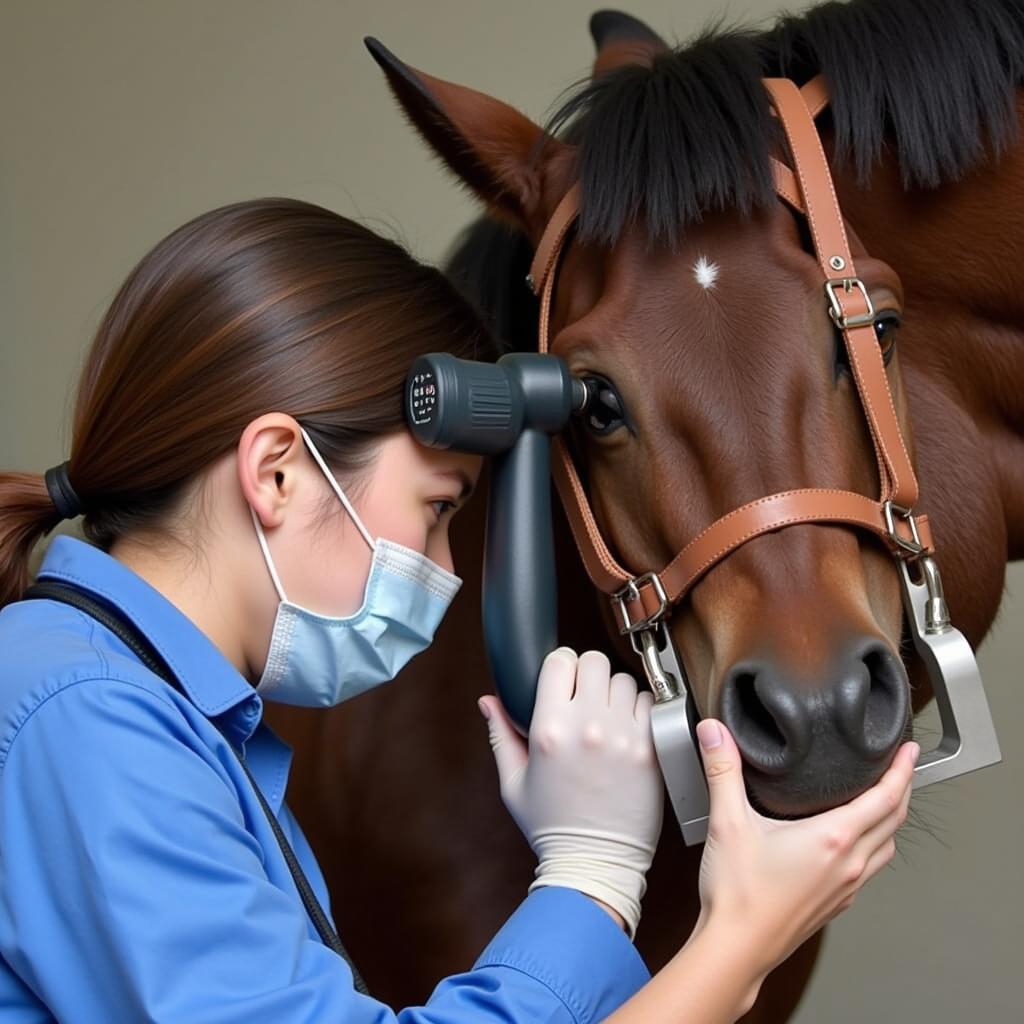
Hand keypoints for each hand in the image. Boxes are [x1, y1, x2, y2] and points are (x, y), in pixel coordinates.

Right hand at [478, 648, 663, 938]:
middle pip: (594, 661)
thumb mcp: (513, 782)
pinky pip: (650, 704)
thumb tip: (488, 701)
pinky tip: (627, 727)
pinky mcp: (649, 749)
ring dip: (614, 691)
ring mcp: (622, 736)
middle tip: (584, 694)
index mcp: (550, 729)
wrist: (594, 863)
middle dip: (587, 672)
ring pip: (623, 680)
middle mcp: (587, 726)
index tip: (561, 678)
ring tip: (606, 714)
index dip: (559, 665)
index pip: (559, 661)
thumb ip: (501, 734)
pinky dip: (640, 709)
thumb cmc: (552, 826)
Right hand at [694, 718, 918, 980]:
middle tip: (902, 765)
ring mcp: (846, 887)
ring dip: (891, 819)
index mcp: (832, 839)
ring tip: (884, 800)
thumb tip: (715, 732)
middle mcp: (849, 864)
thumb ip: (723, 770)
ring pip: (886, 847)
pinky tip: (853, 842)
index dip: (901, 769)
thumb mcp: (728, 821)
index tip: (907, 749)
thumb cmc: (739, 895)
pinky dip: (874, 845)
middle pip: (894, 820)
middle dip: (902, 789)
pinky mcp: (835, 903)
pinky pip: (869, 868)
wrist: (737, 949)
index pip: (885, 798)